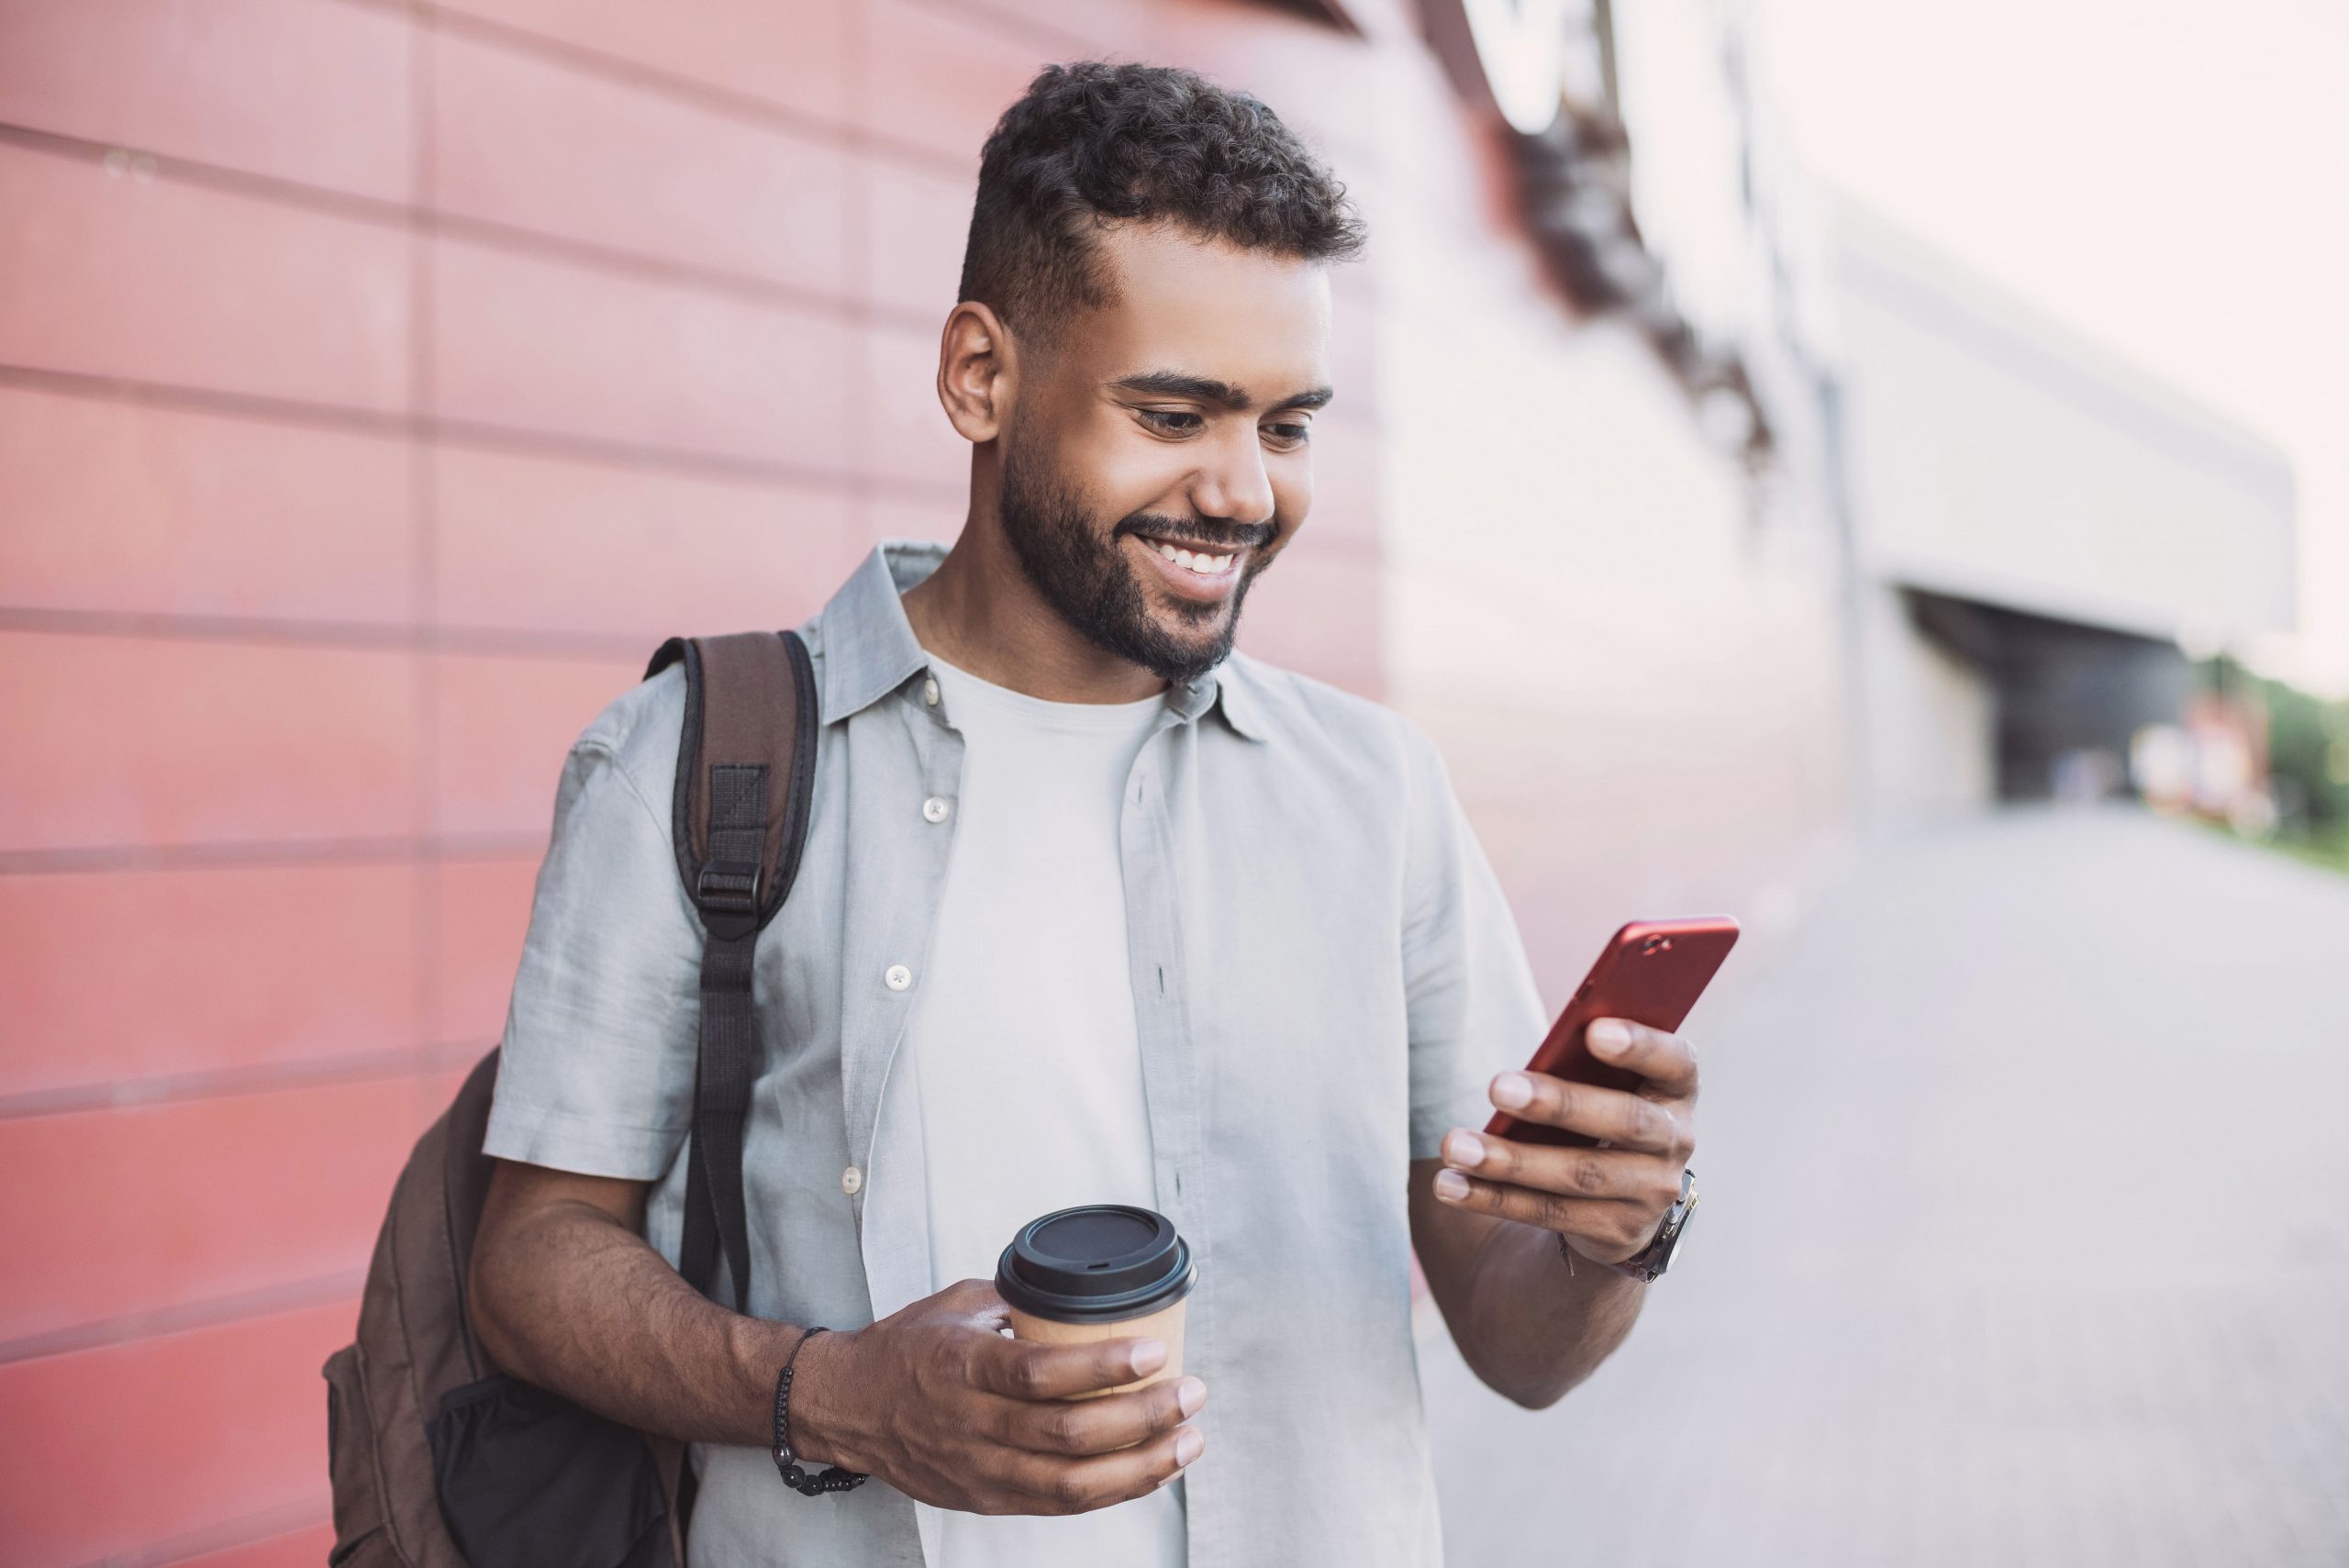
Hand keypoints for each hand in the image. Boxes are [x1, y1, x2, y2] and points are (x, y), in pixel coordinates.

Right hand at [786, 1279, 1206, 1513]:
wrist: (845, 1407)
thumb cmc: (903, 1351)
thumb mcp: (956, 1306)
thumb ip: (1018, 1299)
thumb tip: (1080, 1289)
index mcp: (962, 1366)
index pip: (1039, 1373)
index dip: (1101, 1366)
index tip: (1152, 1350)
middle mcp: (971, 1424)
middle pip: (1068, 1435)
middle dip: (1142, 1418)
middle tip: (1190, 1393)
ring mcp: (979, 1470)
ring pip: (1072, 1482)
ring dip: (1141, 1464)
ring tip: (1188, 1439)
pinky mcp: (987, 1499)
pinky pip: (1060, 1503)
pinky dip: (1113, 1489)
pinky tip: (1151, 1470)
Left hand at [1432, 1018, 1697, 1267]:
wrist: (1615, 1197)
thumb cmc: (1594, 1109)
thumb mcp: (1600, 1082)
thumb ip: (1580, 1064)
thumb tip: (1522, 1067)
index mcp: (1675, 1088)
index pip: (1676, 1061)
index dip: (1641, 1045)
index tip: (1594, 1031)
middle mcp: (1675, 1140)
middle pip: (1625, 1121)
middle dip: (1559, 1104)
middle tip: (1497, 1086)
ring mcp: (1652, 1192)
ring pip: (1580, 1174)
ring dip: (1510, 1161)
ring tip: (1455, 1146)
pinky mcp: (1618, 1232)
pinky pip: (1552, 1213)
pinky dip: (1496, 1198)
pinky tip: (1452, 1185)